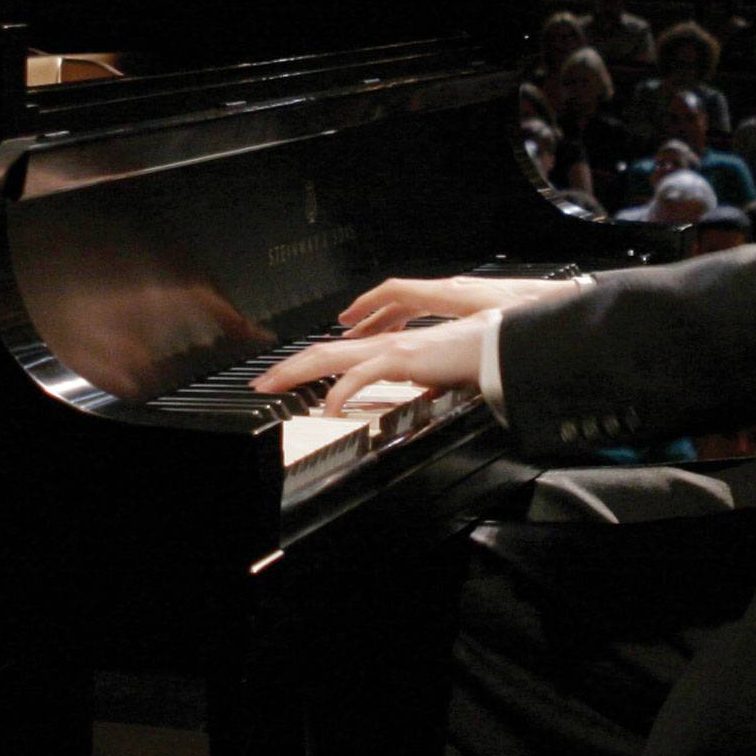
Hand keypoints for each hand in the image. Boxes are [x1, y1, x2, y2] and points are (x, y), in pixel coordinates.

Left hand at [252, 316, 488, 417]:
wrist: (495, 346)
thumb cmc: (468, 359)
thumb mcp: (429, 375)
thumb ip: (410, 382)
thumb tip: (401, 394)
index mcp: (386, 349)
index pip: (335, 354)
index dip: (306, 365)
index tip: (283, 378)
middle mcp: (381, 344)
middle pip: (321, 353)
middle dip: (287, 368)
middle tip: (260, 383)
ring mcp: (389, 349)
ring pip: (330, 358)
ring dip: (297, 372)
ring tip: (273, 387)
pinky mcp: (401, 359)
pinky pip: (360, 377)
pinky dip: (339, 393)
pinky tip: (327, 410)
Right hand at [335, 272, 581, 338]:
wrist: (572, 307)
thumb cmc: (540, 314)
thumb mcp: (494, 332)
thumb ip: (458, 349)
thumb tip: (426, 367)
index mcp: (454, 293)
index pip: (398, 292)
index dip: (368, 306)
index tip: (346, 322)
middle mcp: (457, 290)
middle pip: (401, 297)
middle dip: (370, 316)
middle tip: (347, 333)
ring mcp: (468, 295)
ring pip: (418, 303)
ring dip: (391, 319)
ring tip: (372, 336)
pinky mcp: (481, 303)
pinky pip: (436, 308)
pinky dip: (416, 320)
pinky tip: (415, 338)